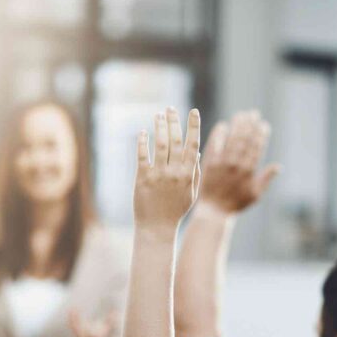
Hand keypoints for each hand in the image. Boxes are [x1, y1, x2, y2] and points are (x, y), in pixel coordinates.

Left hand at [133, 107, 200, 231]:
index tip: (194, 111)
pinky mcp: (143, 179)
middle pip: (175, 141)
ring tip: (158, 115)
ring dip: (159, 127)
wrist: (157, 227)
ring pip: (160, 145)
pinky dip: (142, 142)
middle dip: (174, 121)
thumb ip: (194, 172)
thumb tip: (195, 151)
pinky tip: (142, 132)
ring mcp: (158, 175)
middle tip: (171, 108)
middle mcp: (174, 173)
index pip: (193, 144)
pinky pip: (142, 156)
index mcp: (188, 175)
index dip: (194, 126)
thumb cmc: (175, 210)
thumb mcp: (191, 193)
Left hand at [198, 110, 279, 215]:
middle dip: (250, 125)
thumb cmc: (236, 204)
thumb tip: (278, 166)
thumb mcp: (255, 194)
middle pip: (244, 140)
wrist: (214, 211)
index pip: (256, 148)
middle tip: (253, 113)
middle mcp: (235, 165)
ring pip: (231, 139)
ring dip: (237, 125)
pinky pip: (214, 145)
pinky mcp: (209, 163)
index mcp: (248, 172)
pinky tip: (223, 125)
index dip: (260, 134)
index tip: (263, 124)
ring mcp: (221, 163)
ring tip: (242, 115)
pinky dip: (218, 134)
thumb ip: (266, 179)